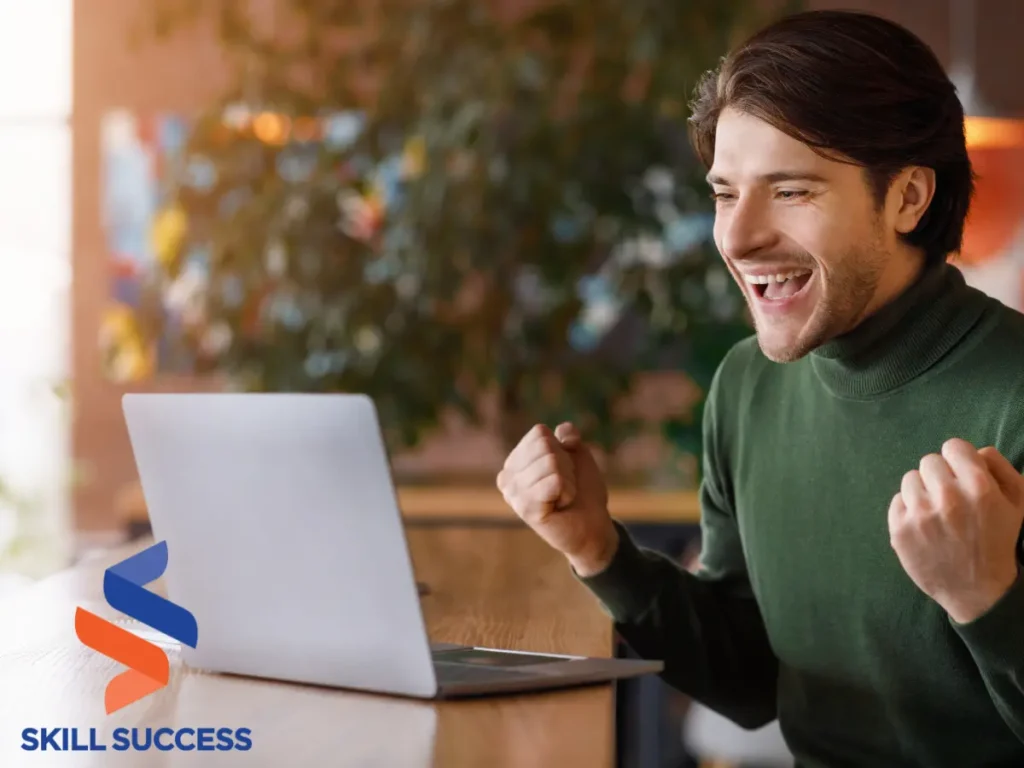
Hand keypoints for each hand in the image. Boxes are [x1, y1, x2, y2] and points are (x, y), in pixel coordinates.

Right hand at [496, 423, 617, 575]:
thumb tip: (561, 430)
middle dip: (565, 464)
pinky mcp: (526, 509)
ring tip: (562, 497)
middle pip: (545, 446)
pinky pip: (554, 481)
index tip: (563, 470)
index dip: (561, 448)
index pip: (539, 433)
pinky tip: (560, 505)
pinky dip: (567, 491)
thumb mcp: (577, 454)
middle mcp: (507, 476)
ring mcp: (514, 494)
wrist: (593, 526)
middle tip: (564, 485)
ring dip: (568, 480)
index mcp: (515, 461)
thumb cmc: (582, 490)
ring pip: (551, 462)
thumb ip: (567, 435)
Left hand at [889, 438, 1023, 623]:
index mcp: (979, 487)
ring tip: (937, 513)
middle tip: (951, 498)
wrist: (977, 590)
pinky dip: (908, 510)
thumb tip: (975, 451)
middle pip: (929, 461)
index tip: (962, 476)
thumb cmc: (998, 541)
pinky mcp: (899, 529)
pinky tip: (925, 526)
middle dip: (941, 476)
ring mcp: (920, 514)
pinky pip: (897, 501)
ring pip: (910, 479)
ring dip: (923, 492)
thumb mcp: (1016, 502)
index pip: (953, 446)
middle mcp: (947, 497)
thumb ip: (999, 467)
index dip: (959, 460)